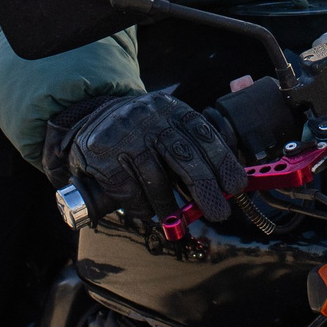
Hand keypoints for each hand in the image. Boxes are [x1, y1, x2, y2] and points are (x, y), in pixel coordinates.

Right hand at [47, 91, 247, 225]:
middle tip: (219, 213)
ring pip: (156, 180)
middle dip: (206, 189)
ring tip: (174, 217)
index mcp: (173, 110)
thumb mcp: (168, 127)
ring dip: (169, 205)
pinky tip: (145, 209)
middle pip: (185, 157)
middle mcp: (151, 118)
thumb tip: (225, 186)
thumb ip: (194, 149)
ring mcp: (126, 136)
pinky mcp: (104, 156)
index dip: (224, 162)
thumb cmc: (142, 134)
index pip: (204, 134)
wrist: (89, 122)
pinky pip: (131, 192)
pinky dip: (142, 207)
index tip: (236, 186)